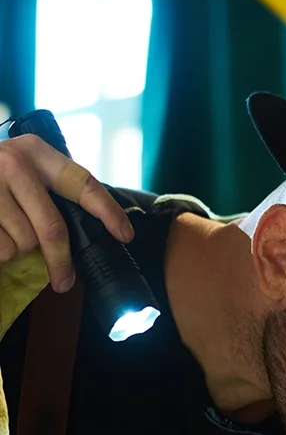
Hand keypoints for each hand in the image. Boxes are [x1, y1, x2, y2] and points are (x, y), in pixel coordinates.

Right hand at [0, 134, 133, 291]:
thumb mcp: (23, 171)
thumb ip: (49, 194)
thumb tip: (85, 238)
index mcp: (37, 153)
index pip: (83, 183)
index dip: (107, 211)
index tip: (125, 234)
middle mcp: (15, 162)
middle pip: (52, 228)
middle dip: (60, 262)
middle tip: (63, 282)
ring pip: (22, 243)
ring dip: (19, 250)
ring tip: (6, 233)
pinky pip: (1, 249)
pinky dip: (1, 252)